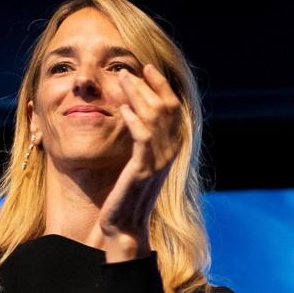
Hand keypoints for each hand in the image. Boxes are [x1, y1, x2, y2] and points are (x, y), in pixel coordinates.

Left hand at [97, 64, 181, 259]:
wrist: (127, 225)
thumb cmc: (130, 193)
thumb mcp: (141, 160)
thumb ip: (145, 138)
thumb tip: (137, 110)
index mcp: (172, 146)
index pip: (173, 107)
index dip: (161, 85)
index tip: (146, 67)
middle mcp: (171, 151)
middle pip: (166, 107)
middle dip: (146, 84)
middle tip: (126, 70)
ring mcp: (159, 160)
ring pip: (154, 117)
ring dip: (137, 95)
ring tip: (120, 80)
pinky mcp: (143, 169)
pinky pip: (142, 137)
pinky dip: (133, 119)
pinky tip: (121, 108)